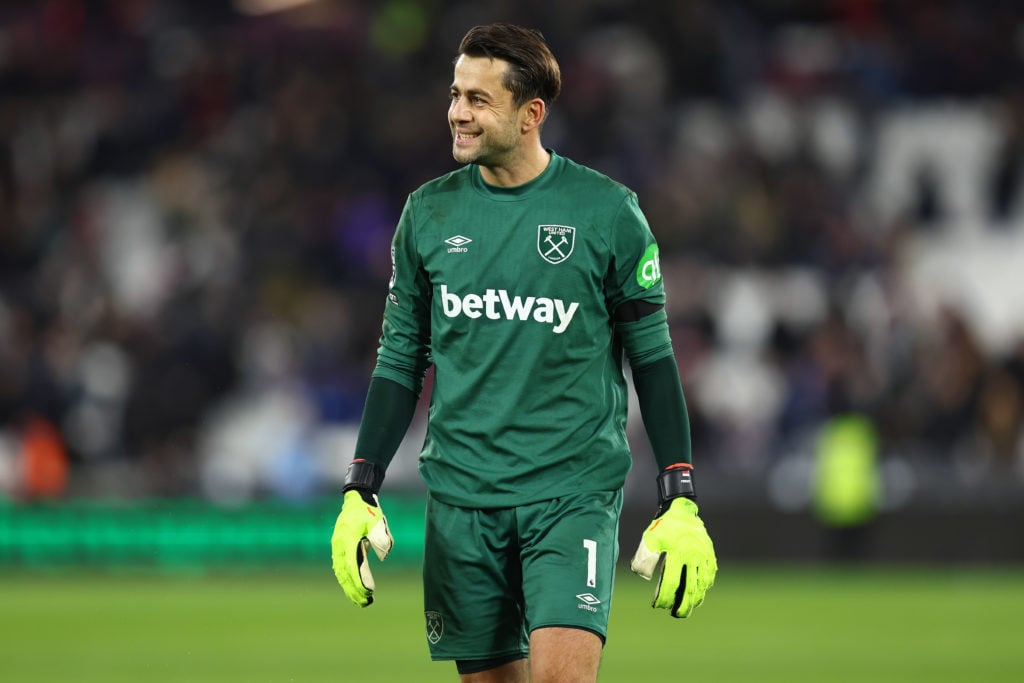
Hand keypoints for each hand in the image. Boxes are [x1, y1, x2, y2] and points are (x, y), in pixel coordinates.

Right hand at [331, 489, 393, 605]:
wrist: (356, 500)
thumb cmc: (369, 511)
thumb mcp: (377, 521)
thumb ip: (381, 536)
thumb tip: (384, 555)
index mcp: (348, 539)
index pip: (351, 565)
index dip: (358, 581)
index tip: (367, 592)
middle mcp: (339, 546)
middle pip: (344, 573)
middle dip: (353, 590)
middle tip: (365, 603)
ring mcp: (337, 548)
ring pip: (341, 573)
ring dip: (349, 588)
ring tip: (360, 601)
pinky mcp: (339, 549)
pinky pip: (340, 568)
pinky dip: (346, 580)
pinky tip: (352, 589)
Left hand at [630, 496, 716, 617]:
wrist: (683, 509)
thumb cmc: (663, 525)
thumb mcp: (650, 539)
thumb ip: (645, 557)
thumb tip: (641, 575)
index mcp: (678, 554)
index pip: (672, 584)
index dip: (665, 598)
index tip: (658, 606)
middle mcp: (694, 558)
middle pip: (690, 589)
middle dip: (683, 605)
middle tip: (676, 615)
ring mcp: (704, 557)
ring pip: (702, 584)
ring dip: (696, 599)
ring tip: (688, 608)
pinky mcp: (710, 555)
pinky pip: (710, 576)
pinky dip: (705, 587)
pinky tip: (699, 593)